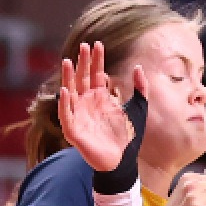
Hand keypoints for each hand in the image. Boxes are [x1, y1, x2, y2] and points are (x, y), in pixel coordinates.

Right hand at [58, 41, 146, 172]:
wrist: (124, 161)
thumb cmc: (128, 136)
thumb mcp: (139, 109)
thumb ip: (141, 89)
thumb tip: (139, 67)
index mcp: (101, 98)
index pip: (97, 74)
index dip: (96, 60)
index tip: (97, 44)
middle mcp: (88, 104)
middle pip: (83, 79)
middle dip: (82, 63)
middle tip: (83, 46)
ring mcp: (79, 115)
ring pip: (71, 93)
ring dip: (68, 78)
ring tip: (68, 62)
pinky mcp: (74, 130)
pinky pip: (67, 114)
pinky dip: (64, 103)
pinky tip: (66, 90)